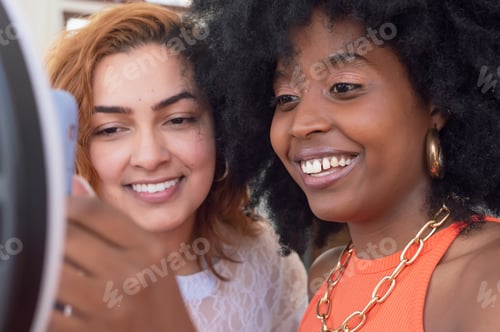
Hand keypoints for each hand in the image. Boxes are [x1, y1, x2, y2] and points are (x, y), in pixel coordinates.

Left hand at [48, 178, 195, 331]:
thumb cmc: (158, 298)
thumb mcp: (149, 255)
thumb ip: (112, 220)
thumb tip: (74, 183)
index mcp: (149, 249)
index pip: (95, 212)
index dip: (64, 204)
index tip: (54, 209)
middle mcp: (133, 275)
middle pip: (68, 238)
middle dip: (49, 234)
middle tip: (45, 236)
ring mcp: (111, 308)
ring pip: (52, 273)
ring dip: (43, 267)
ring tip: (49, 264)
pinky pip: (48, 312)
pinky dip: (41, 301)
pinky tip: (51, 295)